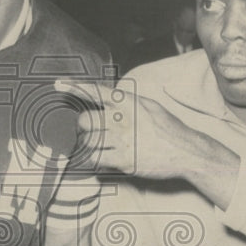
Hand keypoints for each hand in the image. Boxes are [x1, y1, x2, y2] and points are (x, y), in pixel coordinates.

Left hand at [56, 79, 230, 180]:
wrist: (186, 151)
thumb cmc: (167, 129)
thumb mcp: (148, 106)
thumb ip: (126, 103)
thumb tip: (106, 100)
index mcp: (128, 102)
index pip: (96, 91)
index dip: (75, 87)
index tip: (58, 84)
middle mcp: (122, 118)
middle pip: (84, 121)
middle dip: (84, 128)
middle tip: (92, 133)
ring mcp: (122, 139)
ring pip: (88, 142)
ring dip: (89, 146)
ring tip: (101, 148)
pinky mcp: (124, 160)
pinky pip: (96, 160)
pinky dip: (96, 162)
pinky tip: (105, 161)